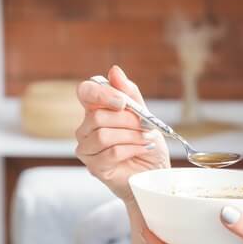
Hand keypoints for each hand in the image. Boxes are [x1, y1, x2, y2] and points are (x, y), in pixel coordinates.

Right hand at [75, 65, 169, 202]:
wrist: (156, 173)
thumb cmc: (148, 144)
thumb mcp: (145, 115)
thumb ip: (130, 94)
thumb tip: (114, 70)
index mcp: (97, 110)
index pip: (85, 92)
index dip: (100, 93)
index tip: (122, 102)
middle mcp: (86, 128)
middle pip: (97, 117)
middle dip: (128, 121)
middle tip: (145, 127)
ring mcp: (87, 149)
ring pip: (103, 135)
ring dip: (131, 136)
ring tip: (145, 139)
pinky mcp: (94, 167)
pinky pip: (110, 152)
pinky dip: (132, 149)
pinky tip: (142, 149)